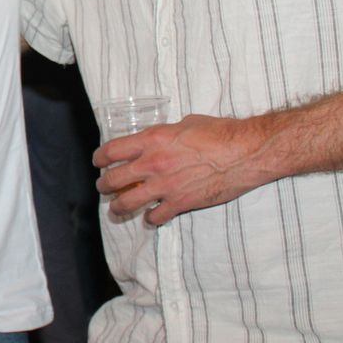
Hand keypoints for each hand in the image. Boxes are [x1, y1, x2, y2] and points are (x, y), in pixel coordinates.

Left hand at [94, 114, 276, 224]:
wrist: (245, 152)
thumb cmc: (220, 133)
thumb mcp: (185, 124)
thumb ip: (166, 134)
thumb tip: (160, 140)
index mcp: (151, 140)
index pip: (111, 150)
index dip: (99, 158)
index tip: (98, 162)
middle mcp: (152, 164)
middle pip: (112, 180)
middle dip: (103, 186)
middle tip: (103, 187)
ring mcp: (165, 186)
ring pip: (127, 203)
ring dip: (118, 207)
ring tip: (117, 208)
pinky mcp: (180, 203)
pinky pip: (155, 216)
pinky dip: (151, 218)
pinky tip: (152, 216)